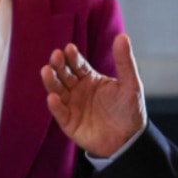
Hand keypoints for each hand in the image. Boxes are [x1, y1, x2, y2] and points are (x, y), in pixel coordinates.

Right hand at [41, 34, 146, 157]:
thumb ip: (124, 62)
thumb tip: (122, 36)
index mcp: (91, 79)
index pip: (78, 64)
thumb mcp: (130, 84)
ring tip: (47, 71)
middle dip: (59, 65)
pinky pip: (60, 113)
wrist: (130, 140)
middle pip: (64, 74)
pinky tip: (53, 97)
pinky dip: (55, 105)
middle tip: (56, 56)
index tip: (69, 48)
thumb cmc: (130, 111)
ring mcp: (72, 106)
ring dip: (51, 81)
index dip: (73, 56)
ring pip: (58, 90)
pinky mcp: (69, 123)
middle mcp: (78, 91)